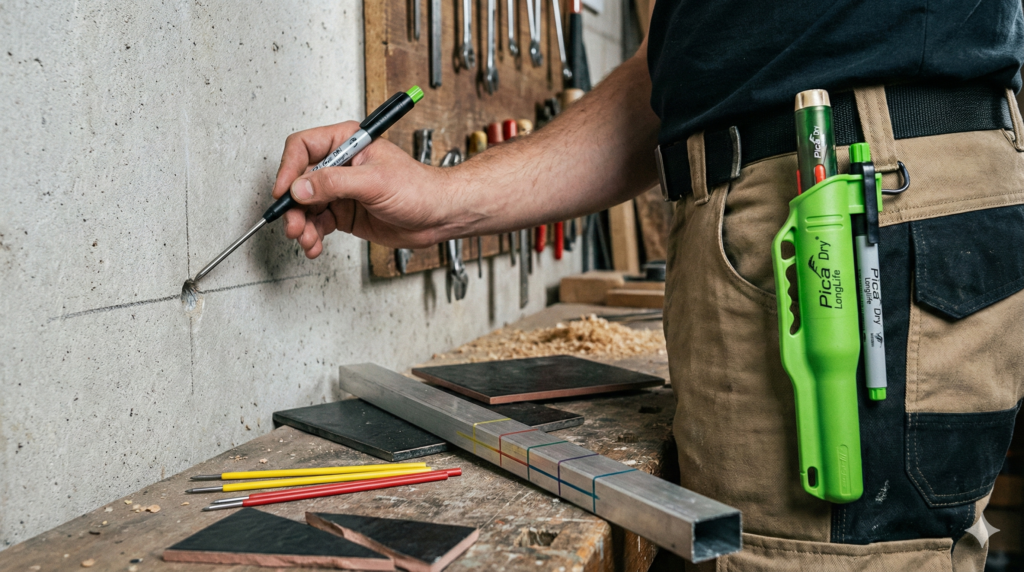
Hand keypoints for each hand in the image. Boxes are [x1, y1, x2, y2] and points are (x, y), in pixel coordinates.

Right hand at [272, 121, 461, 257]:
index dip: (289, 169)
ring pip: (306, 206)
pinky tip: (314, 245)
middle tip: (293, 225)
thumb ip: (335, 183)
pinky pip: (318, 223)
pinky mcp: (345, 212)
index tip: (284, 192)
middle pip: (300, 181)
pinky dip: (313, 235)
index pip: (303, 148)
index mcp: (348, 143)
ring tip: (306, 239)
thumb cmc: (420, 188)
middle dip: (293, 206)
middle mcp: (341, 165)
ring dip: (301, 224)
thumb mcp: (375, 182)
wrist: (438, 216)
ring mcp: (341, 190)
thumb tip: (301, 187)